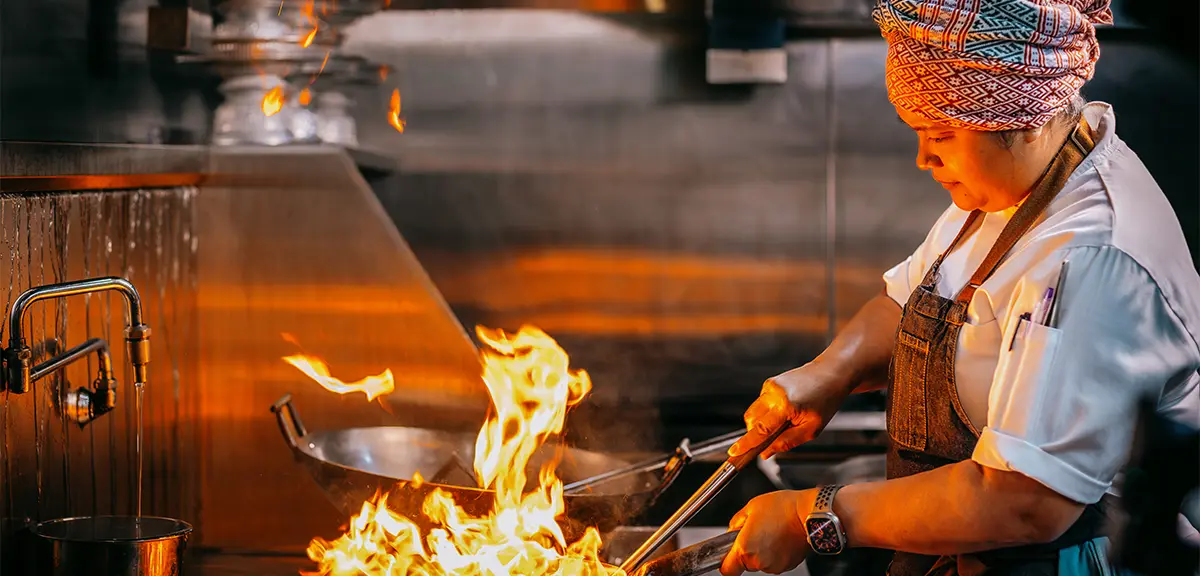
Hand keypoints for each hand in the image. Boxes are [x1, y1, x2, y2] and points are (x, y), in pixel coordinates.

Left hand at [720, 490, 813, 575]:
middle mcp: (759, 561)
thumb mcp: (751, 507)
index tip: (727, 555)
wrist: (809, 512)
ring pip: (761, 562)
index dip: (725, 562)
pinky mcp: (788, 565)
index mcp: (745, 548)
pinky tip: (781, 536)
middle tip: (756, 532)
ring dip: (763, 550)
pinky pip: (775, 561)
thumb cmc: (783, 508)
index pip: (727, 570)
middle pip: (746, 563)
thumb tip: (733, 530)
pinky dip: (776, 552)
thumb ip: (737, 522)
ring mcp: (775, 565)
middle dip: (748, 549)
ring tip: (771, 531)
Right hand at [728, 364, 850, 459]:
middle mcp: (774, 394)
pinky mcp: (769, 383)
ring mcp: (770, 386)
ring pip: (754, 413)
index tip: (734, 452)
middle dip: (756, 434)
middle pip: (751, 421)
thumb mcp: (812, 429)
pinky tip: (786, 410)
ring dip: (762, 423)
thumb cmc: (826, 399)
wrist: (831, 373)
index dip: (746, 443)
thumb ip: (787, 442)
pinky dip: (768, 412)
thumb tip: (766, 452)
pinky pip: (761, 404)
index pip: (760, 430)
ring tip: (785, 421)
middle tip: (772, 440)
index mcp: (786, 406)